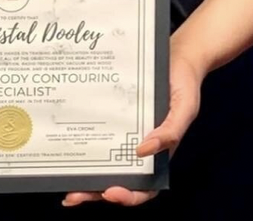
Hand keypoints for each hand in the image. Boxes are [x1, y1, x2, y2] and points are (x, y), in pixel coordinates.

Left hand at [62, 47, 204, 207]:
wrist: (178, 55)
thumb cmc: (185, 85)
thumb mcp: (185, 108)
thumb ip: (171, 131)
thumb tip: (142, 151)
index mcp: (158, 153)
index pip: (144, 187)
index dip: (128, 196)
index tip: (110, 192)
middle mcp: (139, 148)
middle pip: (117, 180)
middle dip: (94, 191)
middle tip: (73, 196)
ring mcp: (125, 134)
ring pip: (103, 163)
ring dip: (84, 175)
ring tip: (66, 182)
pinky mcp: (114, 119)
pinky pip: (99, 135)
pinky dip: (85, 144)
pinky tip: (70, 144)